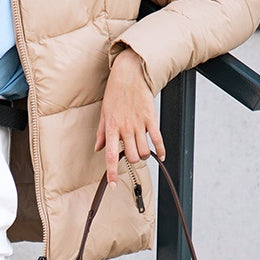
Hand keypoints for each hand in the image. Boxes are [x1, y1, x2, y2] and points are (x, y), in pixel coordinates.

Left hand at [94, 48, 163, 185]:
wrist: (130, 74)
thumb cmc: (115, 93)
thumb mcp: (104, 113)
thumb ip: (101, 133)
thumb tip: (98, 149)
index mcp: (111, 128)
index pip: (111, 156)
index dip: (112, 173)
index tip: (113, 185)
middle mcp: (125, 128)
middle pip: (132, 156)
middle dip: (133, 161)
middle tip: (133, 155)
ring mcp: (139, 124)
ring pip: (144, 151)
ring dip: (145, 156)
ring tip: (143, 151)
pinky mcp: (151, 118)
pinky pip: (157, 139)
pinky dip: (161, 150)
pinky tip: (162, 156)